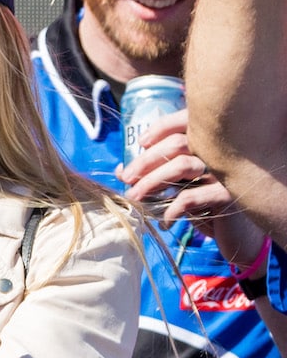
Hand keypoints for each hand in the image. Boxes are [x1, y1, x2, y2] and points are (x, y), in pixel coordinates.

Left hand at [118, 107, 269, 266]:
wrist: (237, 235)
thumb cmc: (203, 207)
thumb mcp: (176, 188)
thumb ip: (152, 175)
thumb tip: (120, 170)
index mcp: (207, 145)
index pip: (186, 122)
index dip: (161, 127)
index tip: (140, 142)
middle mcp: (218, 154)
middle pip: (177, 144)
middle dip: (145, 161)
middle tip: (127, 178)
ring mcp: (225, 172)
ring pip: (182, 165)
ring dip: (152, 181)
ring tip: (135, 197)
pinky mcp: (228, 195)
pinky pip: (191, 196)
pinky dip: (171, 209)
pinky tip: (165, 220)